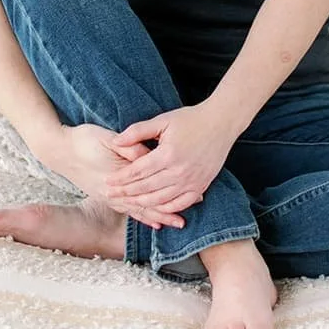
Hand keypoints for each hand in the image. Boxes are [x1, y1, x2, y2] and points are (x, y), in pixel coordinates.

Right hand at [42, 122, 188, 231]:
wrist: (61, 151)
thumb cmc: (85, 140)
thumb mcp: (107, 138)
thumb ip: (128, 146)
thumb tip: (147, 154)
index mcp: (117, 174)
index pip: (149, 184)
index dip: (170, 186)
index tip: (191, 185)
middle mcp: (114, 191)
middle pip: (147, 203)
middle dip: (170, 206)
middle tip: (193, 207)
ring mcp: (109, 197)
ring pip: (139, 210)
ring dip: (159, 215)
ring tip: (179, 222)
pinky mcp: (107, 196)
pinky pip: (129, 211)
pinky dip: (143, 217)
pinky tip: (155, 222)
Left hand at [105, 102, 234, 216]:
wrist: (221, 122)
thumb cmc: (191, 119)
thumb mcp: (162, 120)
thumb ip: (138, 131)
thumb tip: (116, 142)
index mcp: (167, 154)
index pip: (137, 171)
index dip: (121, 178)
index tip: (107, 181)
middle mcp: (179, 171)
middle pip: (146, 188)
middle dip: (125, 193)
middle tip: (109, 195)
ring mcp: (191, 181)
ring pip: (161, 199)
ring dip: (142, 204)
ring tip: (127, 203)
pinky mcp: (201, 186)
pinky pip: (180, 204)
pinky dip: (166, 208)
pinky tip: (155, 209)